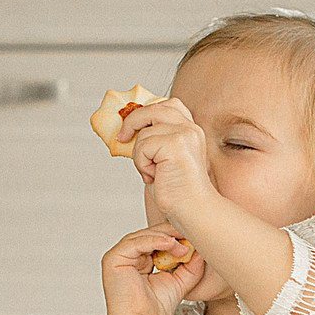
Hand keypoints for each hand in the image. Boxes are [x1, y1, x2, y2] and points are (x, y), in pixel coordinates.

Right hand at [100, 225, 206, 314]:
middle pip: (151, 235)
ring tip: (184, 244)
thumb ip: (190, 267)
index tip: (195, 238)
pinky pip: (137, 242)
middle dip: (173, 234)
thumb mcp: (179, 282)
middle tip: (192, 234)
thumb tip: (200, 250)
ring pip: (144, 236)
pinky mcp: (114, 258)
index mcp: (140, 261)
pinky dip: (155, 241)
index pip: (158, 241)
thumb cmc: (154, 311)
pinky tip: (171, 244)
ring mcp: (120, 256)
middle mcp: (129, 257)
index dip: (176, 238)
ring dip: (167, 237)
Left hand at [121, 97, 217, 225]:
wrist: (192, 209)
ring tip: (153, 172)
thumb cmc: (177, 190)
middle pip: (153, 109)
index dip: (146, 113)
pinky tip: (155, 176)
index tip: (132, 128)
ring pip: (144, 132)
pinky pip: (143, 146)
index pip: (168, 105)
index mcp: (191, 130)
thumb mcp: (163, 159)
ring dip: (140, 155)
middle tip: (122, 138)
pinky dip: (141, 163)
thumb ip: (154, 140)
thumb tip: (128, 131)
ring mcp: (185, 134)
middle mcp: (191, 128)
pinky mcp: (175, 144)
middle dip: (133, 122)